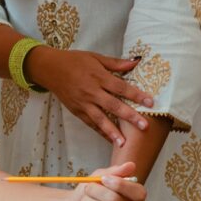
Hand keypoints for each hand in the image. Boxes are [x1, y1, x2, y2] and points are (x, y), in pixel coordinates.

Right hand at [24, 46, 153, 145]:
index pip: (121, 87)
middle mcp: (91, 91)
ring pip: (100, 119)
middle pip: (113, 105)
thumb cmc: (74, 60)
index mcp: (98, 76)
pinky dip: (100, 132)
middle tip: (144, 126)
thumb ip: (115, 63)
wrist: (50, 68)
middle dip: (129, 116)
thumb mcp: (95, 57)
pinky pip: (90, 123)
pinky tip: (110, 140)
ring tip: (124, 143)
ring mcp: (83, 103)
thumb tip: (136, 62)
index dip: (136, 95)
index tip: (151, 102)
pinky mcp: (76, 110)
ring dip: (112, 131)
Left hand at [60, 162, 145, 200]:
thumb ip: (114, 171)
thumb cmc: (90, 191)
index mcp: (135, 200)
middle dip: (95, 190)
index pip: (138, 193)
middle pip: (114, 200)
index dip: (120, 184)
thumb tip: (130, 165)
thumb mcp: (100, 176)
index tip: (104, 179)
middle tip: (89, 188)